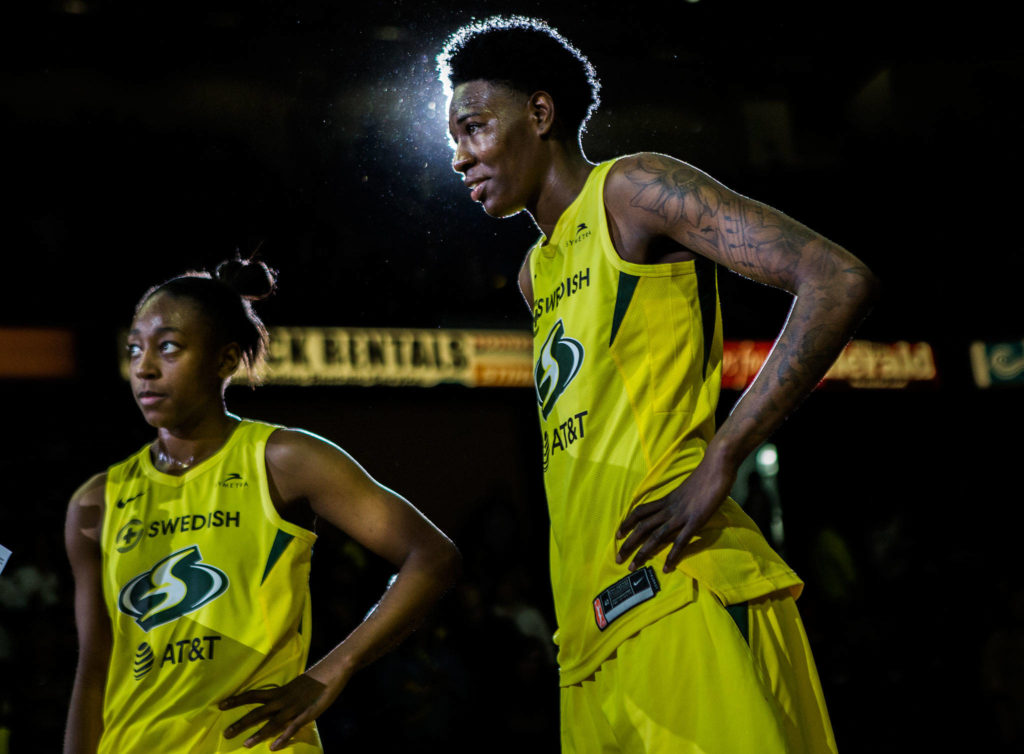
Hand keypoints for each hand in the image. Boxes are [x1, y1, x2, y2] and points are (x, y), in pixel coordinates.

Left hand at [220, 673, 339, 750]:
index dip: (237, 699)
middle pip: (258, 711)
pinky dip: (283, 737)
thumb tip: (274, 700)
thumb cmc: (315, 678)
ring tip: (245, 744)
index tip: (220, 705)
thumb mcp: (296, 685)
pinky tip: (273, 747)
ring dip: (259, 734)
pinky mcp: (306, 714)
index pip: (254, 695)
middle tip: (226, 733)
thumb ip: (285, 695)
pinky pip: (292, 727)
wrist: (333, 670)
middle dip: (242, 723)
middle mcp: (283, 699)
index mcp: (280, 691)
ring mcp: (294, 708)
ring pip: (272, 722)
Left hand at [615, 455, 734, 572]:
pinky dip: (672, 555)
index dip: (627, 523)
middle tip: (618, 560)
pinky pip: (681, 540)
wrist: (717, 464)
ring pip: (656, 536)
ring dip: (643, 553)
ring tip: (633, 567)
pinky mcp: (696, 520)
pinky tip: (666, 568)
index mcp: (667, 500)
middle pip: (642, 527)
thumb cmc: (705, 475)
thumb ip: (680, 499)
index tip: (617, 535)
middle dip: (628, 544)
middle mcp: (669, 508)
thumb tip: (678, 506)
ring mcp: (681, 515)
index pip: (640, 511)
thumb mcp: (687, 489)